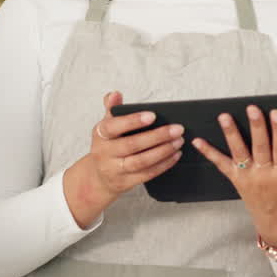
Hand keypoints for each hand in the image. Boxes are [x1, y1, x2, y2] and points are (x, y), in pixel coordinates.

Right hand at [65, 92, 183, 227]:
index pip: (114, 126)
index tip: (152, 115)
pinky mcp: (125, 182)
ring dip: (163, 151)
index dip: (132, 121)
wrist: (98, 177)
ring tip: (179, 141)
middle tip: (177, 129)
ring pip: (141, 161)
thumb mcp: (106, 127)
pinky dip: (163, 165)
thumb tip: (115, 94)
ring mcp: (115, 169)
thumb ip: (112, 109)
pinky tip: (175, 155)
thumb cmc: (108, 145)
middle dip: (157, 137)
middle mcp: (104, 153)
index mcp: (101, 134)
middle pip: (132, 145)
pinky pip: (146, 174)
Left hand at [192, 105, 276, 255]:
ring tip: (224, 116)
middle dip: (256, 127)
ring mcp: (248, 178)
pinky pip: (221, 166)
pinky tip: (198, 141)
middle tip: (252, 108)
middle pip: (259, 147)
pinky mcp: (237, 182)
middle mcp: (264, 176)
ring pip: (239, 153)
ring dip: (231, 134)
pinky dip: (209, 153)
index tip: (276, 113)